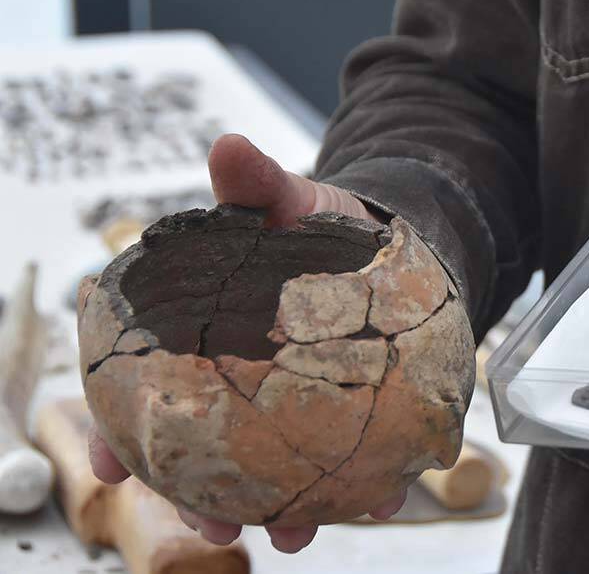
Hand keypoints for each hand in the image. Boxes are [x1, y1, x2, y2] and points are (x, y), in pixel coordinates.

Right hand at [87, 134, 404, 551]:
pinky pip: (354, 460)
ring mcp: (295, 411)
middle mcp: (240, 389)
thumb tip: (229, 146)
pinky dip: (366, 484)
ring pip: (277, 474)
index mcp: (202, 342)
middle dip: (203, 497)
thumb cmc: (317, 228)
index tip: (109, 463)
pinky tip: (383, 497)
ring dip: (284, 511)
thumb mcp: (287, 201)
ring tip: (299, 534)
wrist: (386, 242)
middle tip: (213, 522)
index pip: (142, 394)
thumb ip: (256, 185)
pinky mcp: (351, 419)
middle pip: (206, 455)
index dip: (118, 433)